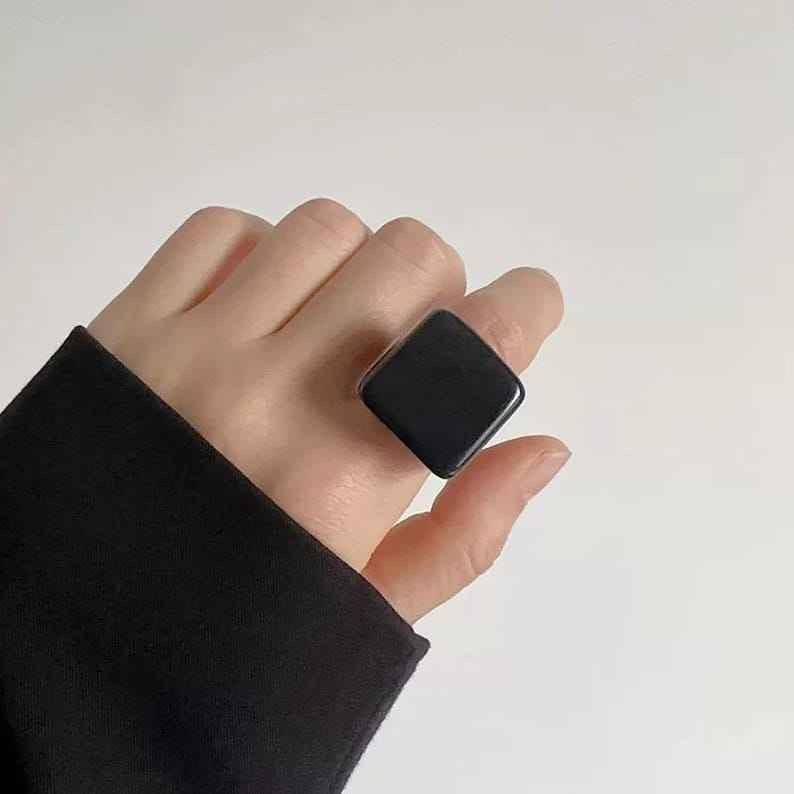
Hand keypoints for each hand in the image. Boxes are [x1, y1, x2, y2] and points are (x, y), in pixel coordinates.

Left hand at [88, 199, 568, 622]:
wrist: (75, 631)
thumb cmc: (229, 627)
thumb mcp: (365, 608)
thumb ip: (468, 531)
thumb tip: (542, 447)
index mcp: (342, 481)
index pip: (471, 352)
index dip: (527, 309)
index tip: (529, 307)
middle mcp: (271, 399)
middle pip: (408, 256)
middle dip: (437, 287)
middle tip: (416, 335)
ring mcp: (191, 352)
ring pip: (322, 227)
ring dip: (352, 264)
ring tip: (335, 321)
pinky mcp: (127, 328)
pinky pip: (221, 230)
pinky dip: (261, 250)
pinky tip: (263, 306)